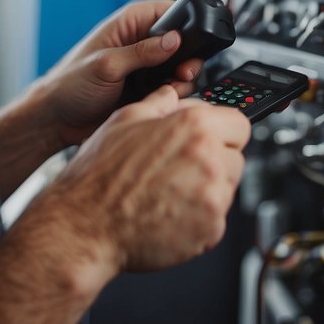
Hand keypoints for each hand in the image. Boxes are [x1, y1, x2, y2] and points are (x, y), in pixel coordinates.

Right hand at [32, 85, 250, 272]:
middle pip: (236, 157)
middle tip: (180, 169)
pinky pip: (217, 219)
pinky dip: (199, 218)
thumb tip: (171, 94)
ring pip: (228, 188)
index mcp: (193, 125)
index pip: (239, 123)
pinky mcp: (210, 229)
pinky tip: (169, 213)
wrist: (85, 226)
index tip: (212, 139)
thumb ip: (158, 104)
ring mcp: (212, 197)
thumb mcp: (124, 121)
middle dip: (215, 160)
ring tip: (169, 192)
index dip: (223, 130)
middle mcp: (209, 158)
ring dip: (208, 189)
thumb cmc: (98, 176)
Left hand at [36, 0, 208, 146]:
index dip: (184, 25)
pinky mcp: (147, 87)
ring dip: (181, 81)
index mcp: (130, 22)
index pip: (170, 10)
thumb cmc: (70, 84)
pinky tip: (161, 101)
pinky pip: (172, 88)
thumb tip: (174, 40)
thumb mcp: (107, 65)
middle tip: (182, 74)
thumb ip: (142, 52)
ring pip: (181, 67)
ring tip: (167, 90)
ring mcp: (145, 66)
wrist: (57, 120)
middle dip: (187, 59)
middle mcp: (140, 41)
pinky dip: (173, 95)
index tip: (187, 45)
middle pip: (183, 41)